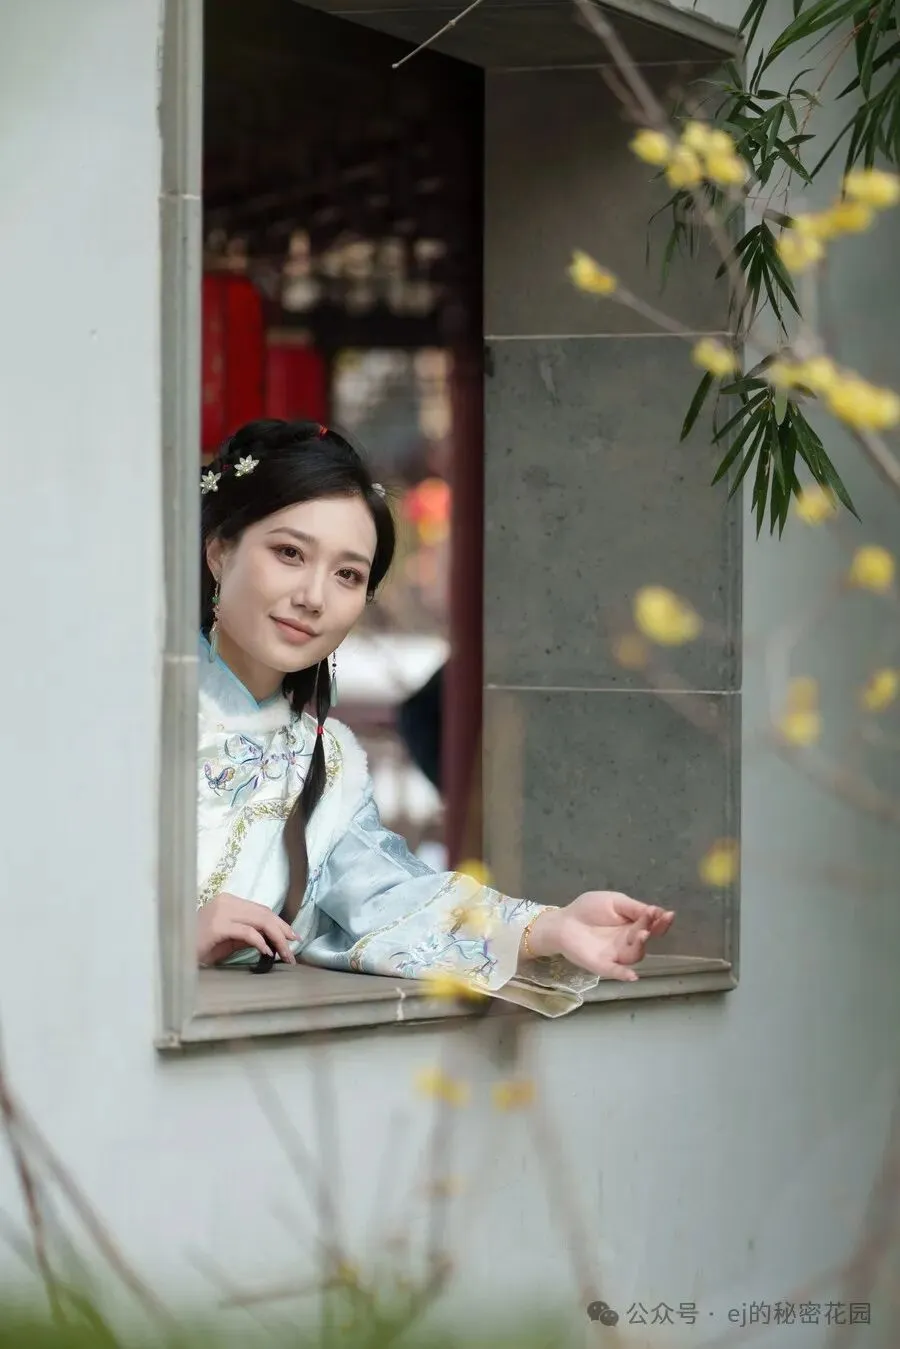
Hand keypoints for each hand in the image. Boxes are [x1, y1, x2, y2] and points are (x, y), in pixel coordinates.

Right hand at [197, 893, 297, 967]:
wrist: (174, 954)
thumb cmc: (199, 948)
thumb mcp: (228, 940)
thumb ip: (248, 935)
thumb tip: (272, 939)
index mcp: (228, 901)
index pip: (261, 910)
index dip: (279, 923)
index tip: (292, 937)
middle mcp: (226, 902)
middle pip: (264, 914)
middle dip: (283, 931)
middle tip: (294, 947)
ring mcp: (221, 912)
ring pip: (260, 921)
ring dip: (277, 939)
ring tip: (286, 954)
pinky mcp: (218, 925)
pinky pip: (247, 932)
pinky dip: (261, 942)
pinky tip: (267, 953)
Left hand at [524, 891, 674, 981]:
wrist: (563, 922)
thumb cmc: (588, 910)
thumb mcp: (614, 902)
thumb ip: (634, 908)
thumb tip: (657, 911)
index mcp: (632, 926)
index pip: (652, 926)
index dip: (661, 921)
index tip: (667, 914)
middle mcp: (627, 942)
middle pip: (646, 940)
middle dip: (653, 930)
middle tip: (653, 921)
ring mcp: (616, 955)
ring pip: (634, 955)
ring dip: (639, 946)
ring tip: (641, 934)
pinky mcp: (602, 965)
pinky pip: (616, 972)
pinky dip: (624, 974)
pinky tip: (632, 975)